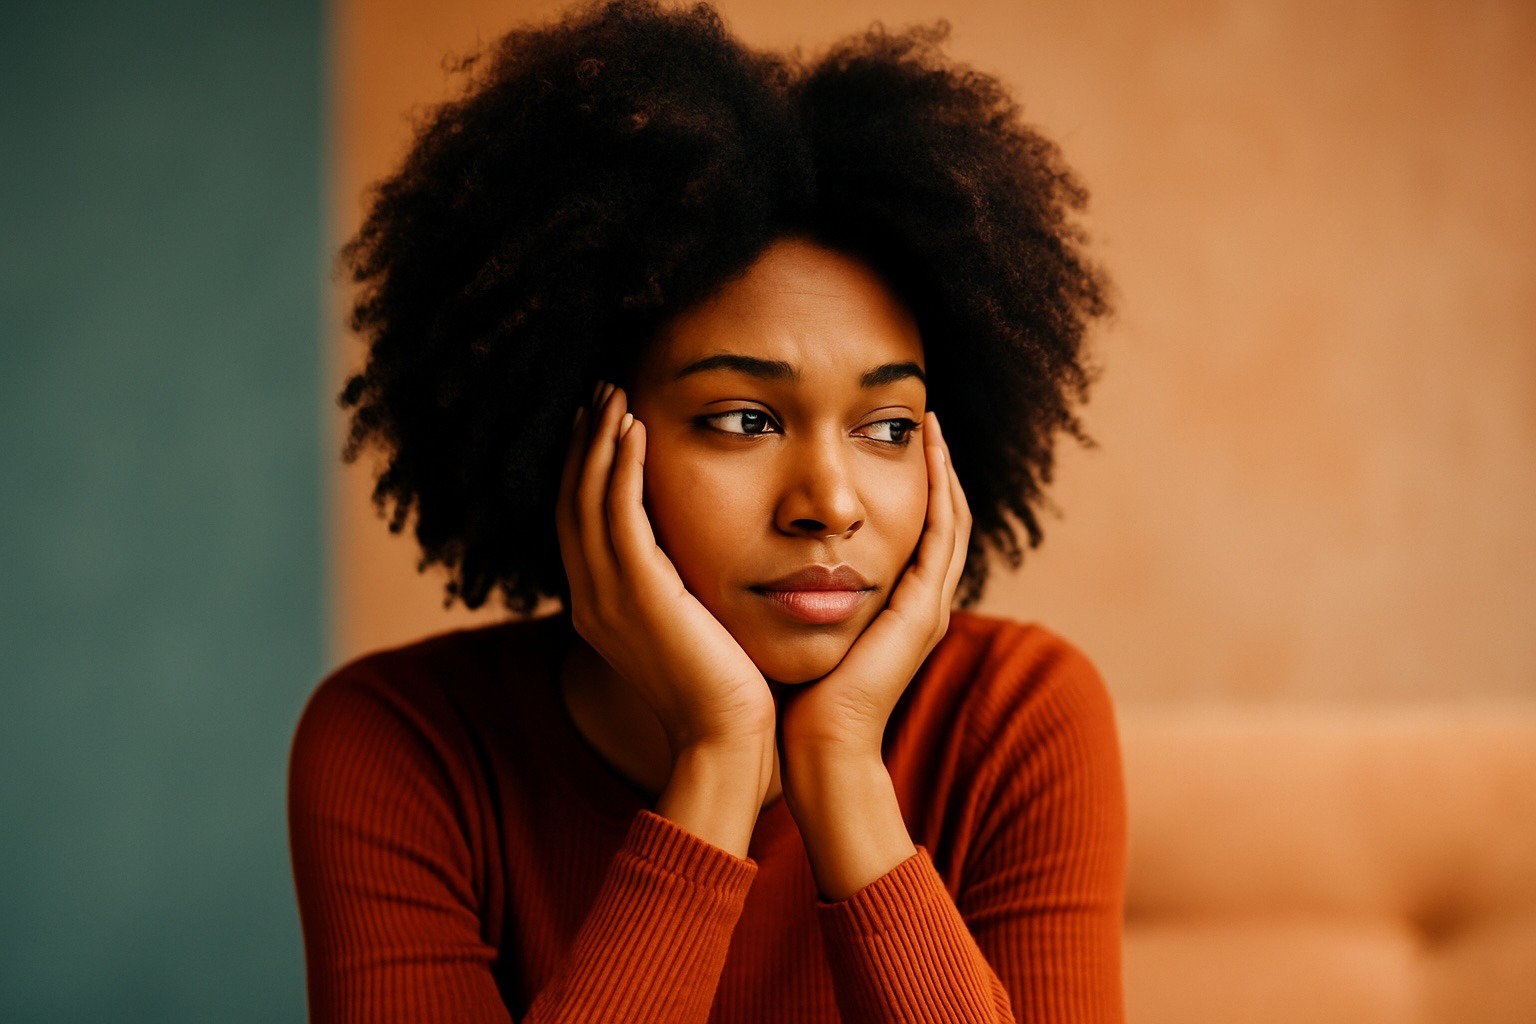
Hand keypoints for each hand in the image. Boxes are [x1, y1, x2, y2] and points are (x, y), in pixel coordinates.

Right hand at [556, 383, 777, 757]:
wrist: (728, 738)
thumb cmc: (728, 688)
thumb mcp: (693, 625)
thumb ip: (680, 586)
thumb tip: (697, 550)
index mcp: (599, 607)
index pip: (580, 520)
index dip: (587, 466)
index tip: (605, 420)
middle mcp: (590, 599)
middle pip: (572, 500)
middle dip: (585, 442)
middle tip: (601, 390)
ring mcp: (605, 598)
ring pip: (588, 500)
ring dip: (601, 440)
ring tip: (615, 393)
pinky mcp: (635, 595)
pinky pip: (618, 516)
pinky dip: (622, 467)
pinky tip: (637, 428)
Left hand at [774, 412, 971, 766]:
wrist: (814, 748)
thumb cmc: (791, 697)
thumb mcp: (793, 627)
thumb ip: (788, 591)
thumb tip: (748, 552)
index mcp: (892, 608)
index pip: (912, 532)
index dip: (910, 486)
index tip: (890, 438)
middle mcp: (920, 604)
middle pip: (942, 519)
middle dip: (936, 467)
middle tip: (924, 417)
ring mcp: (929, 607)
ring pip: (952, 520)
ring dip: (944, 468)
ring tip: (930, 422)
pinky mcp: (924, 611)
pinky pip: (944, 536)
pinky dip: (943, 490)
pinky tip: (931, 453)